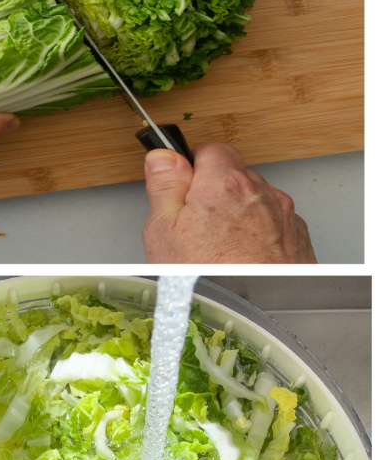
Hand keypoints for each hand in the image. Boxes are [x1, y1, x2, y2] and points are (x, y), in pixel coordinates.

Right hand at [143, 143, 316, 263]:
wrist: (259, 309)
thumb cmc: (211, 279)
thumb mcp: (164, 232)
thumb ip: (164, 186)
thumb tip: (162, 157)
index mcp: (224, 184)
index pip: (211, 150)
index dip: (194, 168)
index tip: (183, 188)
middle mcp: (260, 193)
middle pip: (235, 177)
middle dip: (216, 195)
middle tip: (197, 229)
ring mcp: (283, 215)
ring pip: (256, 202)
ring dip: (240, 217)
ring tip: (221, 250)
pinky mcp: (297, 237)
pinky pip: (274, 225)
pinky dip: (260, 236)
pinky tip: (243, 259)